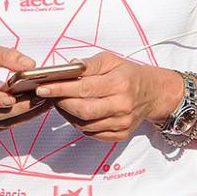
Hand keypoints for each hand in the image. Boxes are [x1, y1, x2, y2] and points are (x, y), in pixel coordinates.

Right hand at [0, 44, 43, 134]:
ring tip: (45, 102)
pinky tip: (36, 109)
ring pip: (4, 123)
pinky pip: (4, 127)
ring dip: (26, 114)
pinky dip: (21, 119)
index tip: (11, 98)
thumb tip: (30, 64)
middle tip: (42, 97)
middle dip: (21, 107)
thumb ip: (7, 56)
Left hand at [33, 52, 174, 142]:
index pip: (84, 88)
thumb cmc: (129, 75)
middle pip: (82, 110)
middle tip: (48, 94)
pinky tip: (74, 112)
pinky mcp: (120, 135)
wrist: (153, 94)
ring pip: (84, 124)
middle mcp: (122, 106)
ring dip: (66, 114)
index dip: (60, 89)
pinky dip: (78, 123)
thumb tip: (66, 68)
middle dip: (61, 103)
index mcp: (120, 84)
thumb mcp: (111, 60)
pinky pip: (91, 133)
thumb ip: (88, 64)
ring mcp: (121, 123)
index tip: (43, 87)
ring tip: (60, 101)